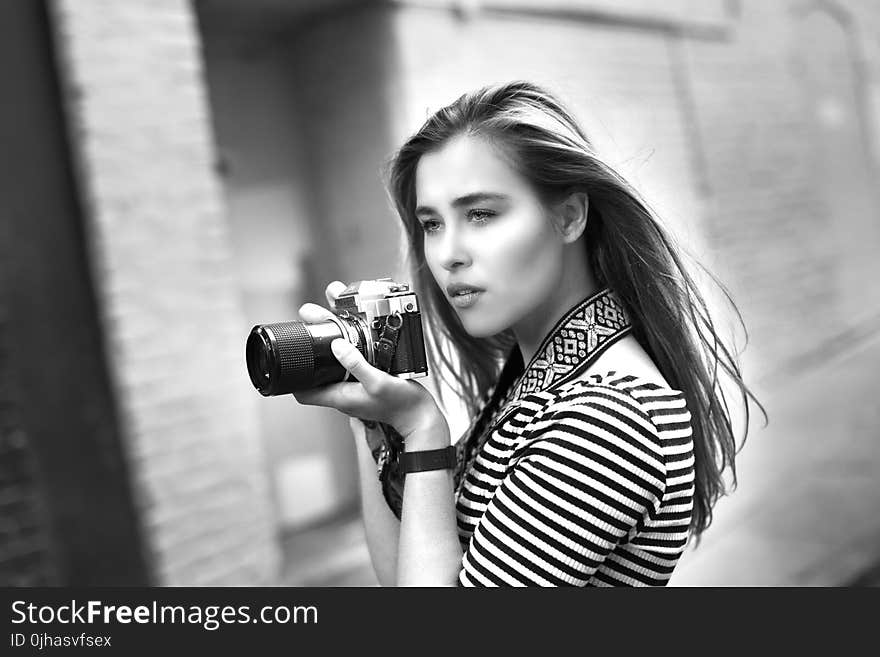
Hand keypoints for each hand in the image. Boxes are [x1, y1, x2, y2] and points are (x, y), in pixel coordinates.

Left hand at [292, 282, 447, 439]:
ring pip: (332, 367)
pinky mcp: (365, 384)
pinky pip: (348, 366)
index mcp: (340, 397)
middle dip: (311, 348)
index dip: (293, 376)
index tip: (293, 354)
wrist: (420, 415)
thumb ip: (356, 364)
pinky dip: (347, 350)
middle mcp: (343, 394)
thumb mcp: (378, 382)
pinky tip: (353, 337)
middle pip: (316, 373)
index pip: (303, 393)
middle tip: (312, 321)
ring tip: (330, 320)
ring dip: (330, 345)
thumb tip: (335, 346)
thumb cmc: (401, 405)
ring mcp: (353, 390)